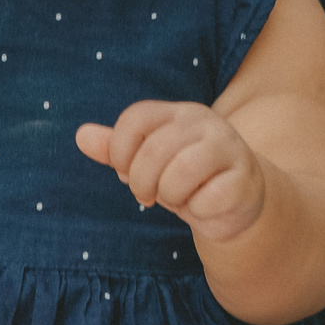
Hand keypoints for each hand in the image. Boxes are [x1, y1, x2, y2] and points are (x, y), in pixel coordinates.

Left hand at [75, 100, 266, 241]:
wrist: (237, 201)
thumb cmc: (185, 178)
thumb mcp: (147, 161)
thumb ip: (116, 148)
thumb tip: (81, 135)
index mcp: (178, 112)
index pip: (134, 119)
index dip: (119, 151)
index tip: (125, 171)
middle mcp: (205, 122)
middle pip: (153, 151)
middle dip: (141, 183)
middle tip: (148, 196)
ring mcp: (228, 149)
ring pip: (178, 175)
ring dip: (170, 197)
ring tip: (179, 197)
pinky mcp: (244, 180)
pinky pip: (205, 201)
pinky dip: (198, 211)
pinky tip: (206, 205)